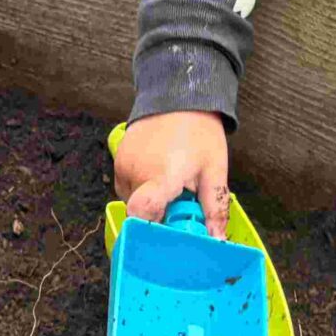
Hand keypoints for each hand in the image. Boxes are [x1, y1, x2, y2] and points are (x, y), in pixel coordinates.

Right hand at [114, 110, 232, 239]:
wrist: (178, 95)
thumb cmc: (199, 131)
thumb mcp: (215, 170)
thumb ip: (214, 207)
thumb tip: (217, 240)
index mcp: (162, 176)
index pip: (142, 213)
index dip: (154, 229)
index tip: (172, 229)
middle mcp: (136, 173)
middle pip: (142, 214)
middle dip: (162, 216)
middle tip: (183, 201)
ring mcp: (123, 166)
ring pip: (134, 203)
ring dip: (152, 202)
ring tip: (172, 183)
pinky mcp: (117, 160)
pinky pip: (127, 188)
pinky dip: (142, 189)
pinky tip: (159, 174)